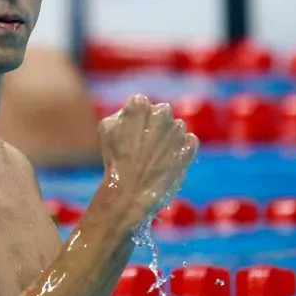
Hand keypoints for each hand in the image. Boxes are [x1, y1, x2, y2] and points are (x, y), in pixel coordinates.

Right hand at [96, 95, 197, 227]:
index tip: (131, 133)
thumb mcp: (106, 128)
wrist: (131, 191)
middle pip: (161, 113)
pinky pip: (188, 143)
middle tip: (144, 146)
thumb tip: (132, 111)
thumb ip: (122, 113)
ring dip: (167, 139)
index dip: (135, 119)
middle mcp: (162, 112)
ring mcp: (178, 129)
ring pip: (175, 128)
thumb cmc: (115, 160)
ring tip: (153, 158)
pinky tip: (167, 162)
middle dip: (154, 126)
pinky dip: (180, 150)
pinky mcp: (189, 147)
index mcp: (140, 105)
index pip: (140, 104)